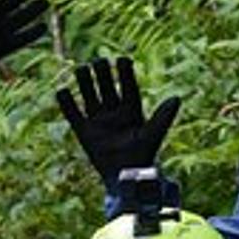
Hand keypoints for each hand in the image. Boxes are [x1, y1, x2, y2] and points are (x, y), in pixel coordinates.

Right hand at [55, 57, 181, 194]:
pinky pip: (74, 115)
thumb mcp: (153, 135)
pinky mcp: (85, 133)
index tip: (122, 59)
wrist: (127, 179)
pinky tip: (62, 90)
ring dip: (85, 83)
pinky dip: (67, 104)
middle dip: (102, 74)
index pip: (127, 87)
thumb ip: (162, 117)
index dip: (125, 73)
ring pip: (90, 96)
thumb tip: (177, 99)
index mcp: (132, 111)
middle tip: (98, 61)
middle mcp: (114, 113)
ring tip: (81, 67)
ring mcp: (99, 122)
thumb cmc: (142, 157)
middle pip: (106, 87)